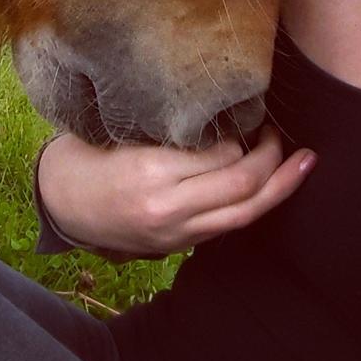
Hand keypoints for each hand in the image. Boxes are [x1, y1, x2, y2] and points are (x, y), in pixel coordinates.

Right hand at [36, 125, 315, 259]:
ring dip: (278, 186)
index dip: (244, 135)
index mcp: (151, 172)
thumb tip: (221, 119)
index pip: (221, 155)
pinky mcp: (178, 246)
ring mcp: (175, 234)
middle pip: (243, 187)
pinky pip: (229, 226)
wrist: (60, 203)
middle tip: (279, 133)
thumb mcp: (124, 131)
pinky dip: (254, 204)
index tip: (251, 114)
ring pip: (245, 214)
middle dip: (273, 160)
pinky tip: (270, 187)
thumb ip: (171, 132)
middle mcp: (169, 208)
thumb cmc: (88, 154)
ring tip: (300, 162)